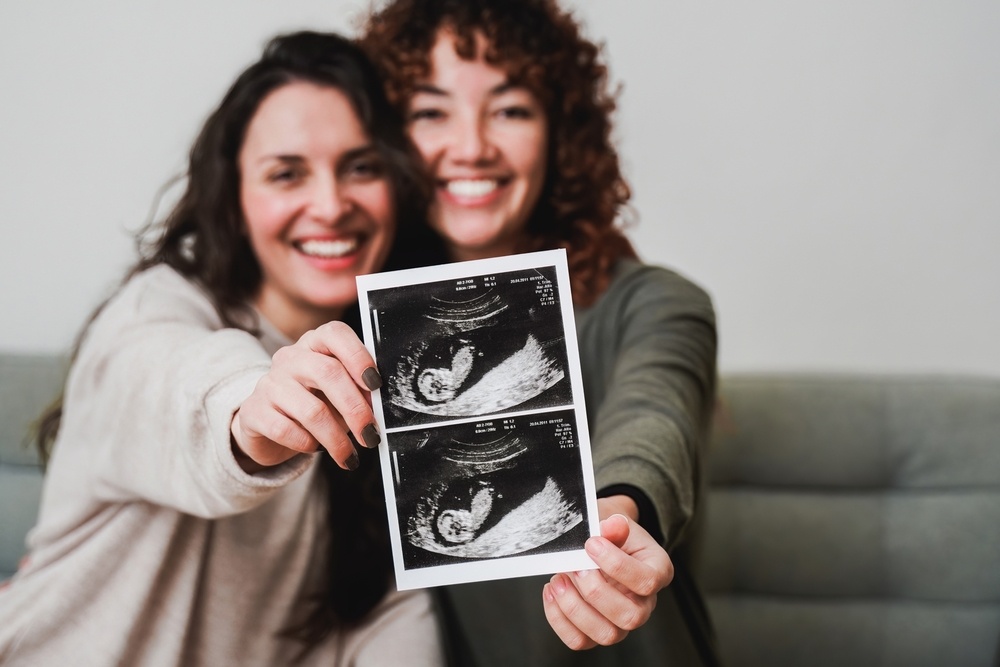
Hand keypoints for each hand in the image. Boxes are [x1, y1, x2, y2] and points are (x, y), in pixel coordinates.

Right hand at [231, 321, 381, 471]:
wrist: (269, 427)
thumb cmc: (314, 405)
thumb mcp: (339, 395)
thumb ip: (358, 392)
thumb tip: (378, 406)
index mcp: (315, 345)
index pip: (335, 334)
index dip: (358, 356)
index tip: (375, 384)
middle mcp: (290, 358)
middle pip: (328, 373)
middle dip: (355, 409)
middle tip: (370, 435)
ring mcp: (269, 383)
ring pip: (311, 410)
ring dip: (336, 438)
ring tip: (348, 455)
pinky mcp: (253, 411)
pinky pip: (285, 430)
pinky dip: (306, 444)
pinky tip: (314, 448)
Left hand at [541, 509, 673, 649]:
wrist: (598, 543)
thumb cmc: (610, 536)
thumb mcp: (614, 524)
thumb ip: (615, 527)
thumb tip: (615, 525)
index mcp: (656, 573)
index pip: (647, 581)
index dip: (618, 565)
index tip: (592, 544)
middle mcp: (643, 603)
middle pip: (631, 617)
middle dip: (596, 592)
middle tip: (575, 567)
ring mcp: (620, 622)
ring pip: (606, 634)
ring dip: (575, 608)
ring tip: (559, 580)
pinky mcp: (595, 632)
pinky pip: (579, 640)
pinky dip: (559, 618)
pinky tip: (552, 592)